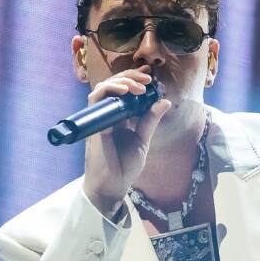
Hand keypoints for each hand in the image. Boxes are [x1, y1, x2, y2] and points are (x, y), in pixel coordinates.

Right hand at [81, 65, 172, 216]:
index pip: (124, 91)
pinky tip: (125, 91)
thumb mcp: (143, 140)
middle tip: (148, 78)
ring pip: (103, 88)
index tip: (151, 74)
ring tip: (139, 86)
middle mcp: (108, 115)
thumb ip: (150, 120)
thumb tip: (165, 101)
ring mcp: (100, 118)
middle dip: (131, 76)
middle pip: (114, 85)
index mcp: (120, 117)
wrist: (113, 186)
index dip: (135, 78)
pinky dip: (109, 91)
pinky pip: (96, 100)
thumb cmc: (125, 166)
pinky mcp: (94, 124)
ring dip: (121, 81)